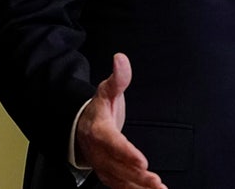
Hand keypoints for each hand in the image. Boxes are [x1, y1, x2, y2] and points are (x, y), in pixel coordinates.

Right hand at [75, 53, 166, 188]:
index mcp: (99, 130)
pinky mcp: (108, 175)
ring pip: (120, 180)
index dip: (126, 154)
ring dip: (139, 187)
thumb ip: (118, 78)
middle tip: (155, 181)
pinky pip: (121, 186)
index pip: (113, 143)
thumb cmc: (98, 109)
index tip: (142, 161)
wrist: (79, 127)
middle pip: (118, 167)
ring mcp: (102, 165)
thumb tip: (120, 58)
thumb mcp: (107, 91)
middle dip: (137, 176)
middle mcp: (99, 152)